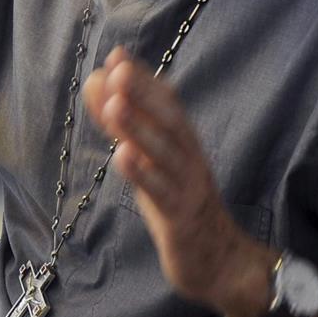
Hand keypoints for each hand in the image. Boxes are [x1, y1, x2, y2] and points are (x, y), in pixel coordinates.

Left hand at [84, 47, 265, 316]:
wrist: (219, 261)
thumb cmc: (178, 203)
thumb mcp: (151, 162)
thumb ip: (124, 125)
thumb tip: (97, 85)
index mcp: (183, 143)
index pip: (166, 103)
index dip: (143, 79)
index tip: (117, 55)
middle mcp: (189, 158)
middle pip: (169, 121)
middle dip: (143, 93)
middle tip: (118, 69)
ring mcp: (187, 187)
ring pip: (165, 154)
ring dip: (139, 127)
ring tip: (114, 104)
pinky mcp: (181, 218)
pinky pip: (163, 193)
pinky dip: (143, 174)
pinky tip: (122, 156)